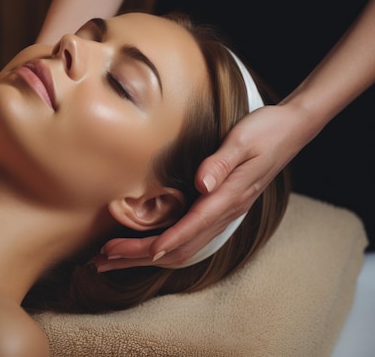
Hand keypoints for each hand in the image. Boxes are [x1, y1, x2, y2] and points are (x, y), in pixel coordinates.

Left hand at [96, 104, 315, 270]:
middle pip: (180, 247)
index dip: (162, 242)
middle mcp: (226, 212)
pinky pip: (190, 239)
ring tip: (112, 260)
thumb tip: (201, 185)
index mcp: (229, 197)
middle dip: (139, 256)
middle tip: (102, 260)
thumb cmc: (265, 131)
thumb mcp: (242, 140)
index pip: (191, 227)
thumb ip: (221, 162)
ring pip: (183, 249)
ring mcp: (224, 214)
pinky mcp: (220, 210)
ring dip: (146, 257)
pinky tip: (145, 248)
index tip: (133, 252)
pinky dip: (163, 248)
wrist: (290, 131)